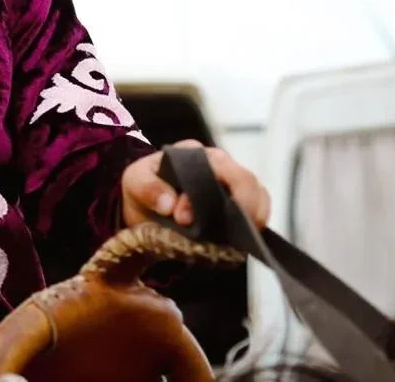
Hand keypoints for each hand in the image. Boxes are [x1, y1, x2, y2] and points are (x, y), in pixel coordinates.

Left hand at [120, 139, 269, 229]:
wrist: (145, 206)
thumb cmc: (144, 186)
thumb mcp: (134, 182)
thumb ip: (147, 187)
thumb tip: (169, 204)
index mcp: (196, 154)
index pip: (217, 167)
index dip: (206, 194)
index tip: (183, 219)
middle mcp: (220, 166)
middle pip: (248, 181)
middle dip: (239, 208)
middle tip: (223, 233)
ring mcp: (233, 186)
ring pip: (260, 196)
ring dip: (252, 219)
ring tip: (238, 240)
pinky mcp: (239, 206)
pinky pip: (259, 212)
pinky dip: (254, 227)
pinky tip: (242, 241)